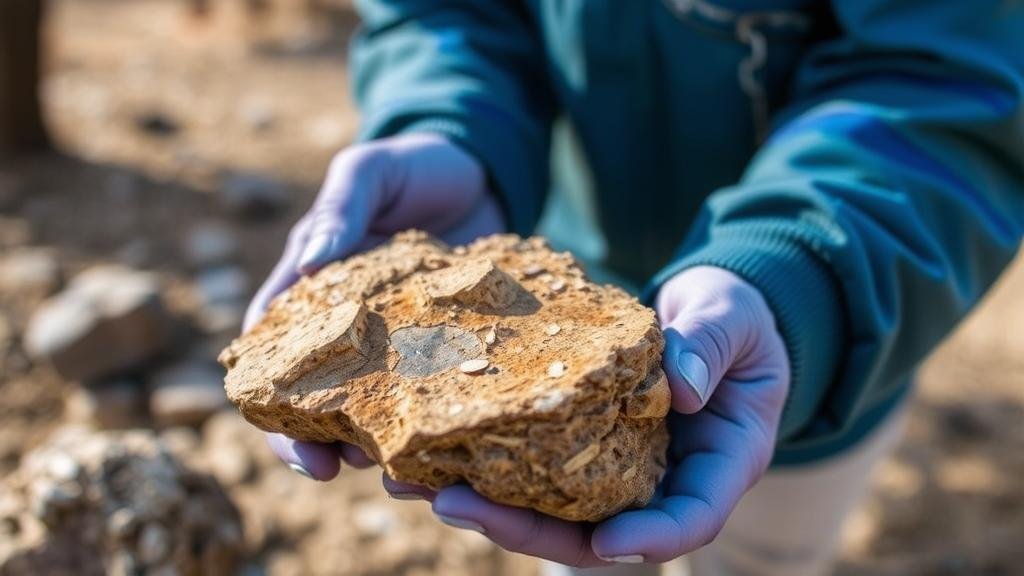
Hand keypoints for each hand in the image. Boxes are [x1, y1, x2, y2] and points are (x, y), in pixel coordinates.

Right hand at [244, 132, 505, 478]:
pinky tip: (450, 447)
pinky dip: (435, 424)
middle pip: (315, 399)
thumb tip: (309, 262)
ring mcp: (398, 341)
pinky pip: (434, 394)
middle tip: (334, 472)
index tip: (292, 441)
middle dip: (318, 442)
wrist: (483, 171)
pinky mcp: (444, 345)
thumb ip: (340, 208)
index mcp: (312, 288)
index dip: (270, 405)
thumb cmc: (415, 165)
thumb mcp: (371, 170)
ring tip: (401, 474)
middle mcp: (347, 325)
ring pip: (375, 410)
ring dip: (379, 445)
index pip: (270, 354)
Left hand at [394, 266, 788, 566]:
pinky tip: (423, 449)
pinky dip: (482, 463)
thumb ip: (712, 344)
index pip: (691, 519)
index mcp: (718, 463)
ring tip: (406, 483)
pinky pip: (532, 466)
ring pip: (550, 509)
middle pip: (595, 532)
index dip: (652, 540)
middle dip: (522, 528)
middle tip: (452, 506)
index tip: (606, 545)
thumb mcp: (732, 318)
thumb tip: (681, 386)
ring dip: (481, 504)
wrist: (709, 312)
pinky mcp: (578, 444)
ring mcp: (615, 467)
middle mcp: (662, 479)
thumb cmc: (734, 316)